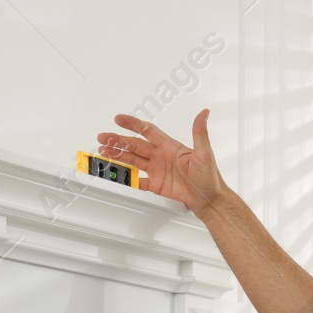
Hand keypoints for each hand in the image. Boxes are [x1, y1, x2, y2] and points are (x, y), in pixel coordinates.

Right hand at [97, 109, 226, 218]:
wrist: (208, 198)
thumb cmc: (209, 176)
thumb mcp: (204, 152)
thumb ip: (200, 132)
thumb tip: (204, 113)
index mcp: (169, 146)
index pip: (147, 131)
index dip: (133, 124)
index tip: (119, 119)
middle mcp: (160, 156)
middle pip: (134, 145)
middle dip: (118, 140)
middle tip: (104, 137)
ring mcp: (156, 170)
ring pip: (132, 160)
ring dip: (117, 155)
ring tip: (103, 152)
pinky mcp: (155, 184)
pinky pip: (136, 180)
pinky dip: (125, 177)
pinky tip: (115, 173)